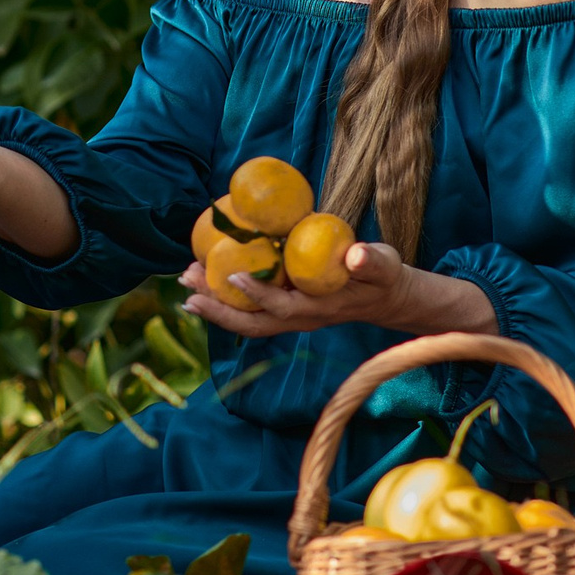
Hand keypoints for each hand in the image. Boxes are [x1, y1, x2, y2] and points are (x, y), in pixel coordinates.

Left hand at [180, 242, 494, 337]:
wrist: (389, 297)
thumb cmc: (385, 277)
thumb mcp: (384, 265)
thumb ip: (371, 260)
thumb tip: (355, 252)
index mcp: (320, 308)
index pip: (283, 307)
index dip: (257, 293)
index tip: (232, 273)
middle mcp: (300, 318)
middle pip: (252, 323)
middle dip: (218, 309)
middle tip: (187, 289)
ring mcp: (291, 316)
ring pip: (247, 318)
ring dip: (215, 304)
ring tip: (186, 281)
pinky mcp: (287, 306)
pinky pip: (251, 307)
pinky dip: (226, 296)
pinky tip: (208, 277)